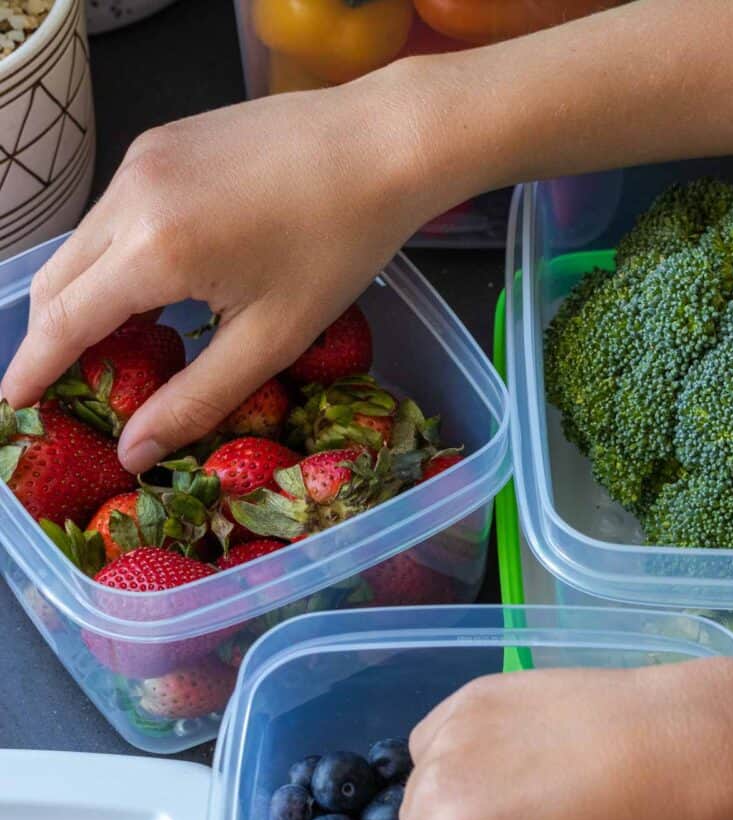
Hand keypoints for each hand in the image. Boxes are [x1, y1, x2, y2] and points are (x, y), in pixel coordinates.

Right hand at [0, 63, 436, 472]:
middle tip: (70, 389)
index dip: (33, 368)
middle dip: (52, 340)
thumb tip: (133, 451)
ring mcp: (143, 158)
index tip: (14, 405)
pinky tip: (151, 292)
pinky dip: (113, 259)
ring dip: (84, 299)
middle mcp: (132, 193)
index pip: (65, 321)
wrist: (382, 144)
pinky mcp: (162, 142)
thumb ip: (194, 400)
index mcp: (155, 247)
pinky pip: (113, 214)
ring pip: (82, 245)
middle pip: (58, 281)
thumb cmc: (338, 245)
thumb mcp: (270, 339)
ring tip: (118, 350)